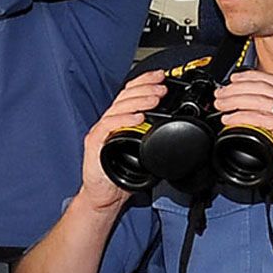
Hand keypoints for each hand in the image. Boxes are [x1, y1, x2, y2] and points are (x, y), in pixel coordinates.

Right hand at [78, 70, 166, 211]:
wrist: (103, 196)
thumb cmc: (121, 175)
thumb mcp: (143, 152)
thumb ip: (153, 138)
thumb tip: (176, 131)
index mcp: (120, 120)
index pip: (131, 93)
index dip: (145, 81)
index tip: (161, 75)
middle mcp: (110, 121)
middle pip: (126, 96)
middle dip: (146, 88)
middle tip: (162, 86)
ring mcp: (102, 131)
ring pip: (119, 108)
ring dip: (139, 101)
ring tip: (155, 98)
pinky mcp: (96, 143)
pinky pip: (109, 126)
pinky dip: (124, 120)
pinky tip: (137, 117)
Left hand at [214, 70, 272, 209]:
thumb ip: (267, 122)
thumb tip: (243, 116)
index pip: (271, 81)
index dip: (250, 77)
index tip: (233, 80)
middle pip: (263, 87)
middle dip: (237, 88)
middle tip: (220, 95)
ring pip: (260, 99)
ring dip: (235, 100)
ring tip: (221, 105)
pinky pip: (260, 117)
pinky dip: (241, 116)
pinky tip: (229, 119)